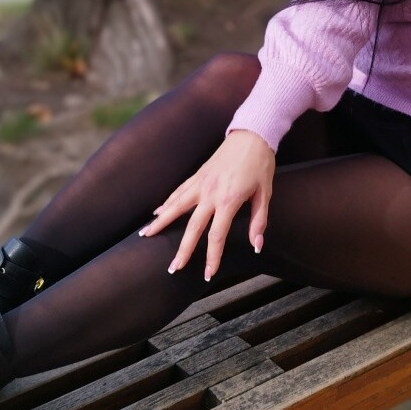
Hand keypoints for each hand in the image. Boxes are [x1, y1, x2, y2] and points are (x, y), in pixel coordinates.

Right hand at [138, 129, 275, 280]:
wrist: (251, 135)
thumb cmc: (261, 165)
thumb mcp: (265, 194)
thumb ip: (259, 221)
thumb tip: (256, 245)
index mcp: (229, 200)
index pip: (217, 235)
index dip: (212, 257)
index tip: (208, 274)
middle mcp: (210, 193)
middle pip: (192, 227)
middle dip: (182, 250)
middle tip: (172, 268)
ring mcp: (200, 183)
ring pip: (175, 206)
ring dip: (160, 223)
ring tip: (145, 236)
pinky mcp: (197, 175)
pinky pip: (178, 192)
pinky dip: (166, 203)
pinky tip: (157, 213)